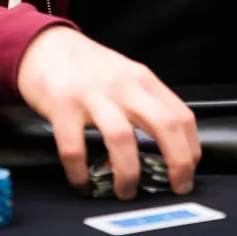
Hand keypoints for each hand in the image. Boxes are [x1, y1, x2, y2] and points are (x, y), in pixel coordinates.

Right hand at [17, 27, 199, 199]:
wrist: (45, 45)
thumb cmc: (87, 67)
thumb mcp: (125, 75)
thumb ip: (145, 102)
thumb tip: (166, 146)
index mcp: (143, 80)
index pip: (182, 116)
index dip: (191, 149)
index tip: (188, 171)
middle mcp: (123, 86)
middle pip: (164, 125)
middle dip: (177, 163)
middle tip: (175, 188)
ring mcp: (92, 95)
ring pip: (122, 139)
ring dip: (128, 174)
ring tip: (125, 192)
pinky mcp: (62, 106)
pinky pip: (74, 148)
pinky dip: (80, 173)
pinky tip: (82, 184)